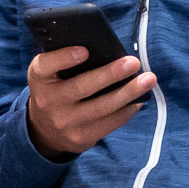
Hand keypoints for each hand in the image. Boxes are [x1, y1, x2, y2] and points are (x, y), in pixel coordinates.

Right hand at [26, 48, 153, 159]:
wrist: (45, 128)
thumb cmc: (58, 88)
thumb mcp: (53, 73)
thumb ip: (69, 60)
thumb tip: (109, 49)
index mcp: (39, 78)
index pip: (45, 66)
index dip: (63, 58)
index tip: (85, 50)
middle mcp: (47, 101)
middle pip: (82, 86)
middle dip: (110, 74)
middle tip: (134, 62)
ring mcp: (63, 122)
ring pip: (101, 107)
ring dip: (128, 92)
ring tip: (148, 79)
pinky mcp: (79, 138)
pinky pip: (108, 124)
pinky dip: (127, 110)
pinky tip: (139, 99)